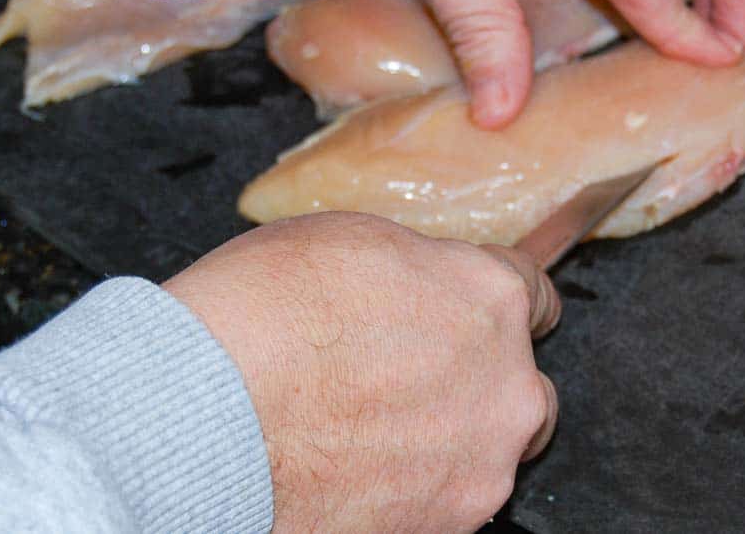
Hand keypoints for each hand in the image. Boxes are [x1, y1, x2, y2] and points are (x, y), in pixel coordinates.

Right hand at [163, 213, 560, 532]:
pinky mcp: (445, 526)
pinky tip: (358, 469)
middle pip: (523, 385)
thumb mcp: (353, 240)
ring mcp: (481, 465)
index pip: (536, 297)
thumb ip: (420, 270)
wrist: (208, 413)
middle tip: (410, 380)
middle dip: (481, 381)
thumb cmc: (266, 313)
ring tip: (373, 433)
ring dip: (453, 440)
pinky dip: (416, 488)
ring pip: (491, 450)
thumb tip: (427, 284)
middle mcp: (506, 384)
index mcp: (489, 298)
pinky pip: (448, 500)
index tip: (474, 318)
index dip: (496, 305)